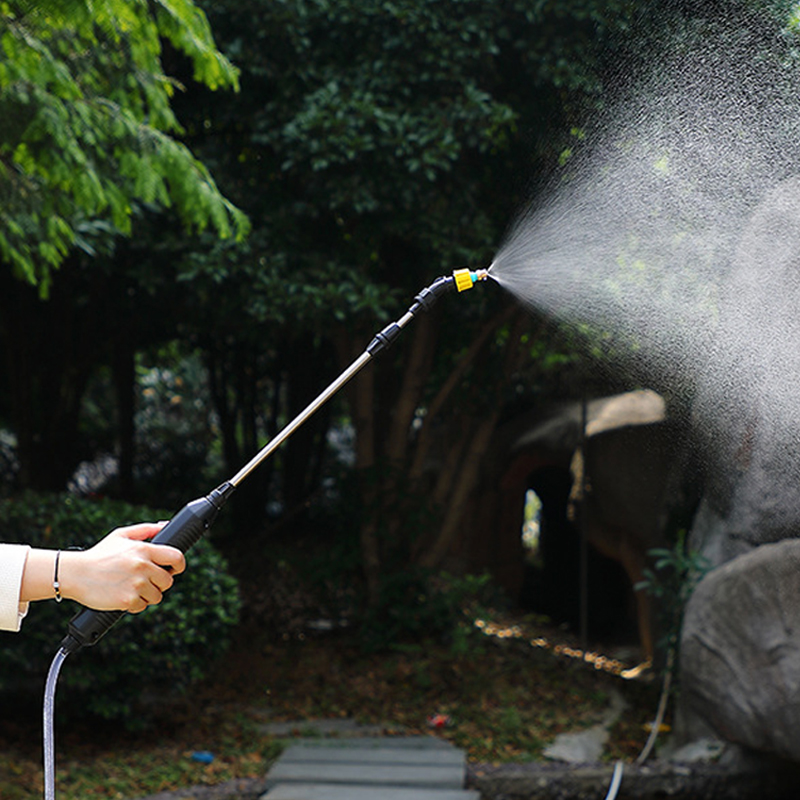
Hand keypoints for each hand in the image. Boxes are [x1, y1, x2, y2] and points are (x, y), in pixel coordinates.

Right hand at [59, 523, 186, 612]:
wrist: (75, 573)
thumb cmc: (99, 555)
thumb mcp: (121, 535)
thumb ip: (146, 530)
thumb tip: (165, 525)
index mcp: (144, 549)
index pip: (176, 557)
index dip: (178, 565)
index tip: (174, 568)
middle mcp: (143, 566)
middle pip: (168, 580)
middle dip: (160, 582)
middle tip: (147, 580)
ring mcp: (136, 584)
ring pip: (157, 596)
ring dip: (148, 594)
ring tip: (133, 588)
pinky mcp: (128, 600)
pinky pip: (142, 606)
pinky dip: (135, 604)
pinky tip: (124, 596)